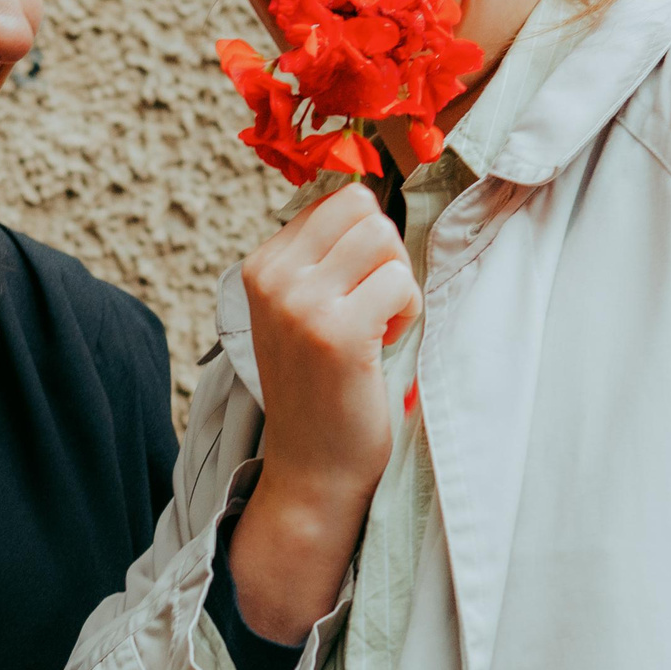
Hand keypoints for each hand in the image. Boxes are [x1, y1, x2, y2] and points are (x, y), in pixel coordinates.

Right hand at [228, 185, 419, 643]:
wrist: (313, 470)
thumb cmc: (323, 387)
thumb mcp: (301, 309)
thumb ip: (323, 256)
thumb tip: (368, 199)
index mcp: (262, 265)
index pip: (339, 200)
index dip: (366, 242)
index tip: (354, 292)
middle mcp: (273, 277)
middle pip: (363, 210)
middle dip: (386, 254)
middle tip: (373, 307)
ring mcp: (301, 303)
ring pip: (384, 238)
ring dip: (397, 282)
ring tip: (378, 327)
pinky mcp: (336, 332)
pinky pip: (401, 282)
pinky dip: (408, 312)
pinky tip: (384, 347)